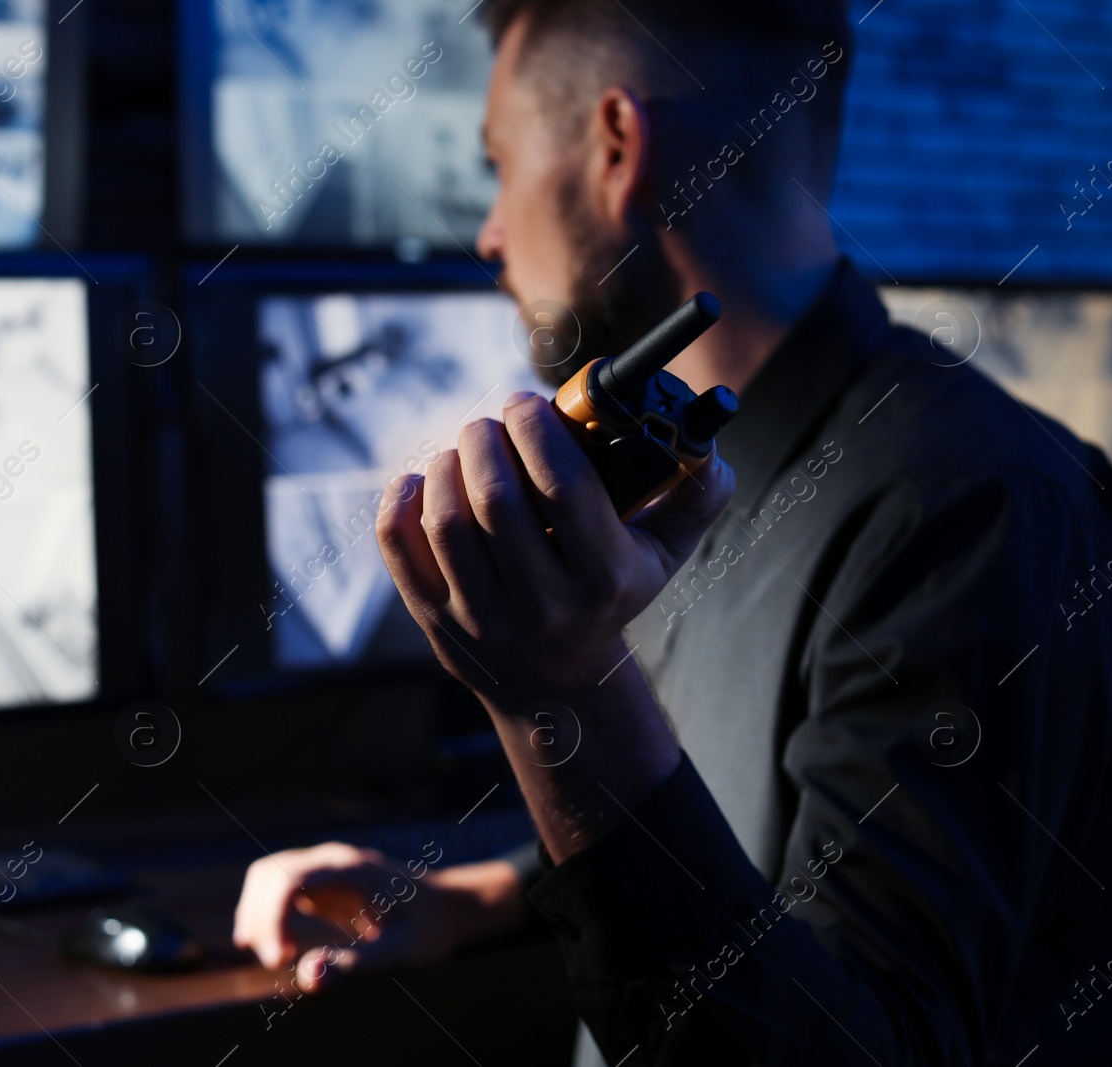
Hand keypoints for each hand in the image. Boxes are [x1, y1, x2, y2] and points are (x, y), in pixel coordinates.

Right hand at [231, 842, 523, 992]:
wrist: (448, 907)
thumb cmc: (428, 929)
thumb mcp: (398, 952)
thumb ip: (354, 965)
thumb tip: (307, 978)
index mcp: (350, 869)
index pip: (288, 877)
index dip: (271, 916)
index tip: (280, 958)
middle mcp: (332, 860)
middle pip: (269, 873)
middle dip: (260, 916)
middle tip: (276, 960)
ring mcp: (325, 868)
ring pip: (268, 876)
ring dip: (257, 913)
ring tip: (273, 955)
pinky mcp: (322, 882)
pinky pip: (279, 888)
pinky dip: (267, 912)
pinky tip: (275, 944)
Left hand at [376, 392, 734, 711]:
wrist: (556, 684)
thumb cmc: (607, 595)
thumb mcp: (660, 555)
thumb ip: (694, 497)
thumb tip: (711, 448)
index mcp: (602, 576)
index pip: (564, 487)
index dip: (538, 429)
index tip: (526, 404)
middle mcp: (542, 603)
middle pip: (495, 498)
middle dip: (485, 439)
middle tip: (490, 424)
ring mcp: (482, 618)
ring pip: (446, 519)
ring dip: (446, 465)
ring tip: (462, 453)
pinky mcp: (434, 620)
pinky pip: (400, 548)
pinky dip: (400, 501)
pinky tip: (420, 481)